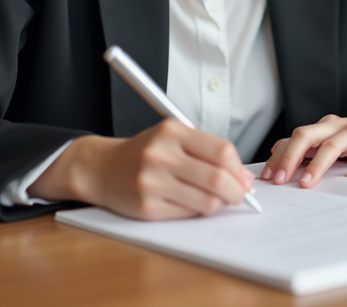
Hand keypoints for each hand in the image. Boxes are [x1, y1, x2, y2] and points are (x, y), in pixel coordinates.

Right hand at [29, 119, 254, 219]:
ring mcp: (152, 182)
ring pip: (207, 201)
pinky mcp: (147, 207)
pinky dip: (196, 210)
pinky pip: (188, 214)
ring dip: (218, 204)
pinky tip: (190, 202)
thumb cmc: (144, 152)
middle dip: (236, 192)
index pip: (222, 151)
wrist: (101, 168)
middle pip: (218, 179)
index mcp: (172, 131)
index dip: (239, 168)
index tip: (243, 177)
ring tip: (214, 198)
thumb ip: (208, 152)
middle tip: (239, 195)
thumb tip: (244, 178)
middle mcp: (161, 155)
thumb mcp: (173, 137)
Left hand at [260, 109, 346, 188]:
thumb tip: (275, 152)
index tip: (269, 175)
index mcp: (322, 127)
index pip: (294, 137)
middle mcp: (335, 127)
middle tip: (280, 179)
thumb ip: (305, 145)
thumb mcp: (328, 136)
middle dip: (291, 157)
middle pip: (307, 136)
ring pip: (332, 145)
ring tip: (307, 182)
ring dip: (317, 164)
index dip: (280, 155)